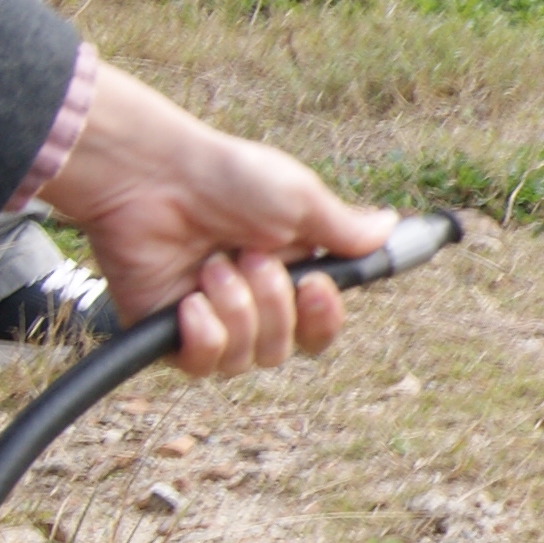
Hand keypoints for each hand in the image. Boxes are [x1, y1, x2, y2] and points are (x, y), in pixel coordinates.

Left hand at [35, 64, 397, 376]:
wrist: (152, 180)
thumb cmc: (224, 178)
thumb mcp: (299, 199)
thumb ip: (344, 229)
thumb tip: (391, 228)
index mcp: (287, 271)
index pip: (319, 326)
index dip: (323, 317)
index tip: (315, 285)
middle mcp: (250, 302)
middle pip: (287, 347)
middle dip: (273, 305)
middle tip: (249, 257)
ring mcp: (209, 320)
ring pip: (249, 358)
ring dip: (236, 310)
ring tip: (211, 267)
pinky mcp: (167, 334)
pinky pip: (204, 364)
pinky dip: (204, 333)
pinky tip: (191, 301)